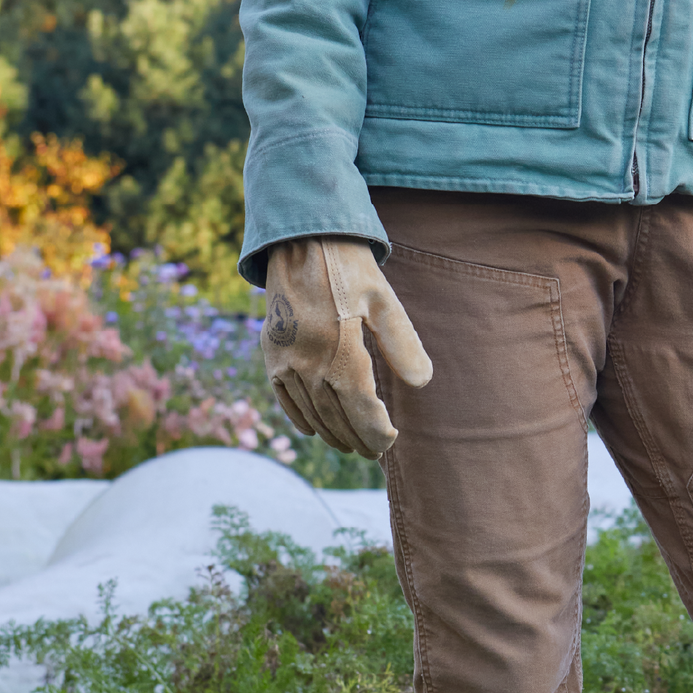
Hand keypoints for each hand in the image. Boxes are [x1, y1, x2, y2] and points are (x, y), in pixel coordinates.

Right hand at [263, 237, 432, 457]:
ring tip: (351, 446)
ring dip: (332, 433)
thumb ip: (403, 343)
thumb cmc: (349, 267)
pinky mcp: (270, 353)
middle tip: (375, 452)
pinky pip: (284, 396)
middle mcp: (308, 361)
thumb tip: (422, 383)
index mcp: (340, 348)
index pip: (361, 406)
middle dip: (356, 438)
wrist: (300, 240)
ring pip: (310, 411)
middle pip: (335, 415)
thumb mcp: (384, 299)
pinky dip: (300, 417)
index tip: (391, 441)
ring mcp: (284, 359)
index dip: (376, 430)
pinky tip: (315, 429)